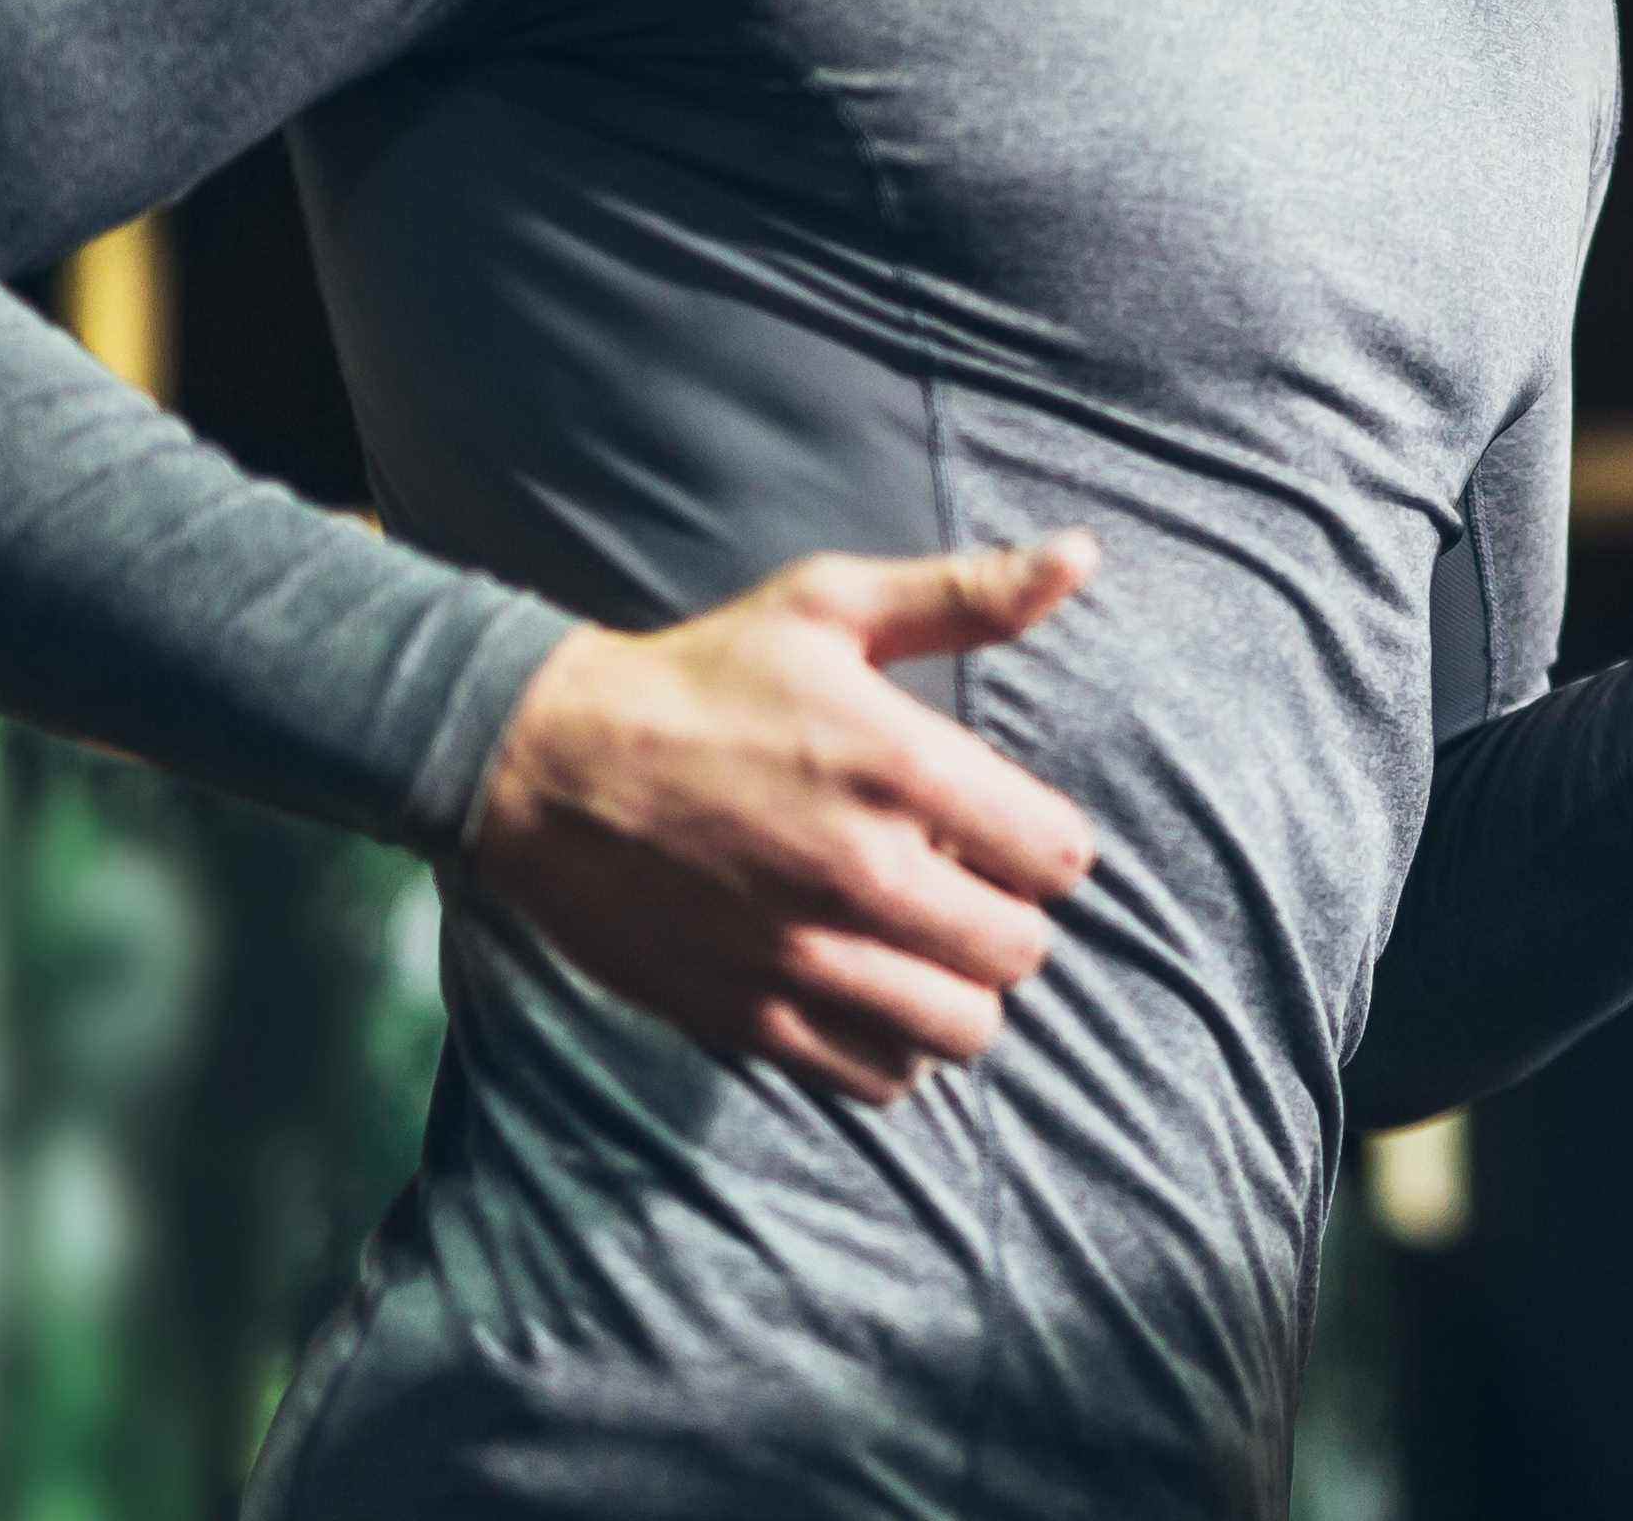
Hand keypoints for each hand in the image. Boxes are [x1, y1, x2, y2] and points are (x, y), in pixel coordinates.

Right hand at [465, 532, 1107, 1105]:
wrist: (548, 763)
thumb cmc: (701, 676)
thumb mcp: (829, 606)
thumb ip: (967, 594)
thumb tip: (1083, 556)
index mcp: (899, 767)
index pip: (1059, 857)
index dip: (1042, 841)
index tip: (1000, 827)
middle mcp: (864, 873)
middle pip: (1021, 950)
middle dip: (1005, 916)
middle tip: (958, 885)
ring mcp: (806, 955)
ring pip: (963, 1028)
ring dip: (957, 991)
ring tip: (921, 947)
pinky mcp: (753, 1017)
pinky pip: (882, 1077)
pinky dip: (894, 1047)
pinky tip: (867, 991)